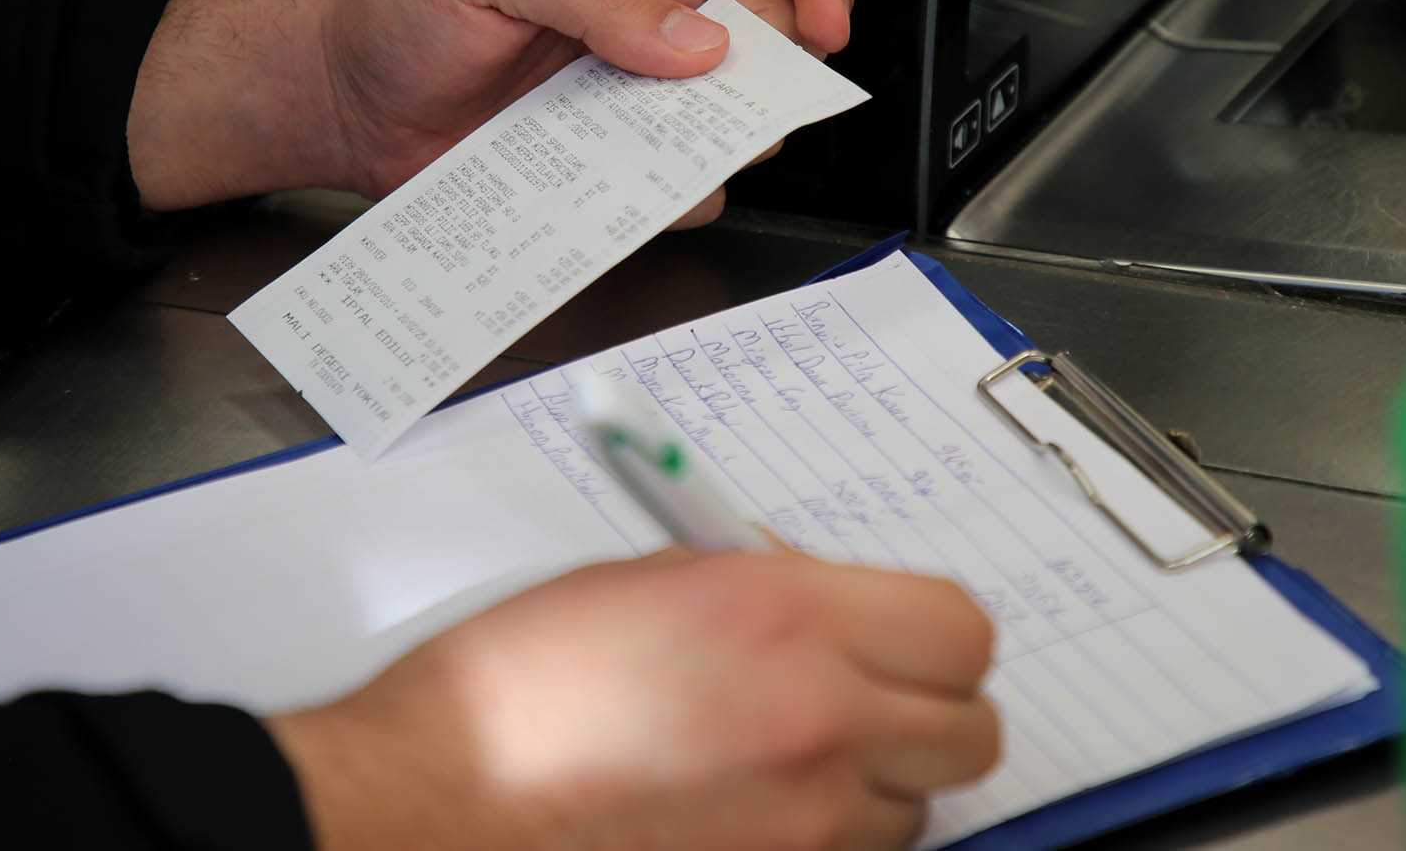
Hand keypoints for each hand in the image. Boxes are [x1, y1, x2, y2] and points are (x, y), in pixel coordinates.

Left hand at [126, 0, 855, 219]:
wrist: (345, 101)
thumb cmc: (397, 5)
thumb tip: (693, 39)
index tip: (824, 27)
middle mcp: (658, 3)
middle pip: (777, 30)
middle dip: (775, 73)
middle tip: (728, 102)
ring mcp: (642, 83)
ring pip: (741, 116)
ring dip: (724, 139)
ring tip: (654, 142)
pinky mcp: (620, 153)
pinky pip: (686, 182)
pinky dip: (673, 194)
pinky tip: (616, 182)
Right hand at [265, 550, 1000, 850]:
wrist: (434, 794)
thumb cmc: (517, 682)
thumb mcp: (654, 581)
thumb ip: (768, 585)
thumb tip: (833, 600)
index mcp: (785, 616)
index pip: (962, 628)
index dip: (937, 635)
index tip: (906, 640)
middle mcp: (815, 719)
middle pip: (972, 732)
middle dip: (929, 715)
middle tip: (868, 701)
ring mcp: (802, 823)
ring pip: (917, 810)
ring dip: (873, 785)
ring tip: (779, 762)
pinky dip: (824, 841)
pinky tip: (749, 814)